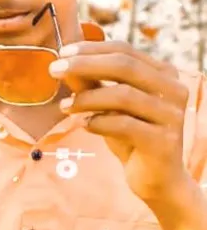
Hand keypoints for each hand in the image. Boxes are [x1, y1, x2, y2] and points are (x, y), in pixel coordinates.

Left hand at [49, 40, 189, 202]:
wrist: (156, 180)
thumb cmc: (132, 138)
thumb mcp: (109, 106)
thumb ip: (92, 83)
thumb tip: (64, 60)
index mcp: (164, 74)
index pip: (125, 50)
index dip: (91, 49)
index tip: (62, 53)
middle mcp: (174, 90)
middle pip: (125, 66)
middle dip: (85, 65)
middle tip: (54, 70)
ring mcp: (171, 115)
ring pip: (124, 95)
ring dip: (87, 98)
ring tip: (65, 106)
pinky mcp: (163, 141)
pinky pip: (125, 125)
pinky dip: (99, 122)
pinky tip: (84, 125)